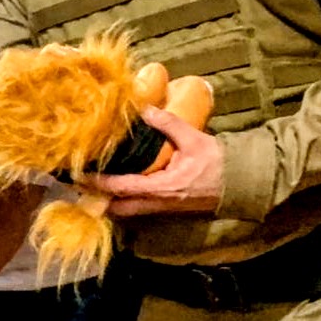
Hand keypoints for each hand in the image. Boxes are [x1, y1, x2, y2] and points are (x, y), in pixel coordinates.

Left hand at [85, 106, 223, 216]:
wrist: (240, 183)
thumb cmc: (217, 162)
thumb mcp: (193, 139)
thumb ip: (167, 123)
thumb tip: (144, 109)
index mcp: (162, 188)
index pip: (122, 188)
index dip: (98, 183)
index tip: (79, 175)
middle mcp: (158, 203)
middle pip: (117, 208)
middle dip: (96, 198)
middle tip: (79, 181)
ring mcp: (161, 209)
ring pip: (125, 211)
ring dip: (107, 201)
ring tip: (91, 184)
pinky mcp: (165, 209)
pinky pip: (136, 209)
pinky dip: (121, 201)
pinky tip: (113, 187)